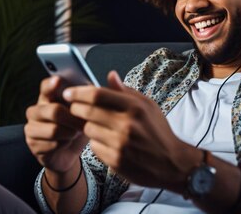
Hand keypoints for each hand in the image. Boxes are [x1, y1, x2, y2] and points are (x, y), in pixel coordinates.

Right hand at [24, 76, 87, 172]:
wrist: (68, 153)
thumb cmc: (75, 128)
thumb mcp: (81, 112)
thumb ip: (84, 98)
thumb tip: (92, 87)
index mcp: (47, 98)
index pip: (46, 87)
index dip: (51, 84)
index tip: (58, 80)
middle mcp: (35, 111)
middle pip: (54, 111)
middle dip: (73, 119)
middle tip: (83, 124)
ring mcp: (31, 128)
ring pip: (54, 130)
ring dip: (70, 133)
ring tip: (75, 133)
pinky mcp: (33, 144)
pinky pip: (52, 145)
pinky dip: (64, 145)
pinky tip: (66, 143)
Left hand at [63, 71, 197, 191]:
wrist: (171, 163)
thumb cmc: (158, 132)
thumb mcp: (148, 106)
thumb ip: (126, 91)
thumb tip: (110, 75)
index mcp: (134, 107)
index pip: (97, 94)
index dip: (78, 92)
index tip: (68, 92)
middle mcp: (126, 125)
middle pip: (86, 111)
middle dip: (76, 108)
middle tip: (74, 107)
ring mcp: (120, 144)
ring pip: (88, 129)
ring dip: (88, 126)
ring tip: (98, 126)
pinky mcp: (115, 161)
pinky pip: (93, 147)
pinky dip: (96, 143)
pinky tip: (107, 141)